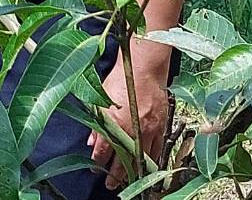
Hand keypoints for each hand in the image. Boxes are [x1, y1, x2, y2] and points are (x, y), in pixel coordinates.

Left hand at [86, 59, 169, 190]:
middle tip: (109, 184)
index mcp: (114, 123)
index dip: (97, 162)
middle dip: (114, 176)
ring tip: (127, 181)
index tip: (95, 168)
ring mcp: (148, 131)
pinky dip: (151, 162)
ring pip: (140, 160)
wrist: (145, 67)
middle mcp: (131, 131)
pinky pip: (156, 151)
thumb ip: (96, 121)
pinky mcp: (160, 128)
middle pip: (122, 162)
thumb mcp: (101, 98)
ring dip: (133, 172)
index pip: (103, 152)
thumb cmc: (122, 78)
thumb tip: (91, 140)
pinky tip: (146, 167)